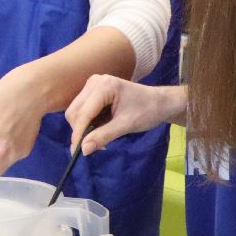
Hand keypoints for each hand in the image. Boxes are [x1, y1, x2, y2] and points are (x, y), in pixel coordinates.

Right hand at [66, 76, 186, 155]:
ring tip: (99, 138)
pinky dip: (87, 123)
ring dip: (83, 128)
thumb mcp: (126, 125)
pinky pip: (82, 110)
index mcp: (104, 86)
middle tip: (92, 147)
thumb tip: (83, 150)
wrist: (160, 102)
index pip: (83, 113)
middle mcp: (94, 82)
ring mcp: (93, 85)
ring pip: (76, 112)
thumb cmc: (147, 111)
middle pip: (75, 112)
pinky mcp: (93, 91)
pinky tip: (100, 128)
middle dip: (80, 131)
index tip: (77, 153)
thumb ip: (103, 136)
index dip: (78, 134)